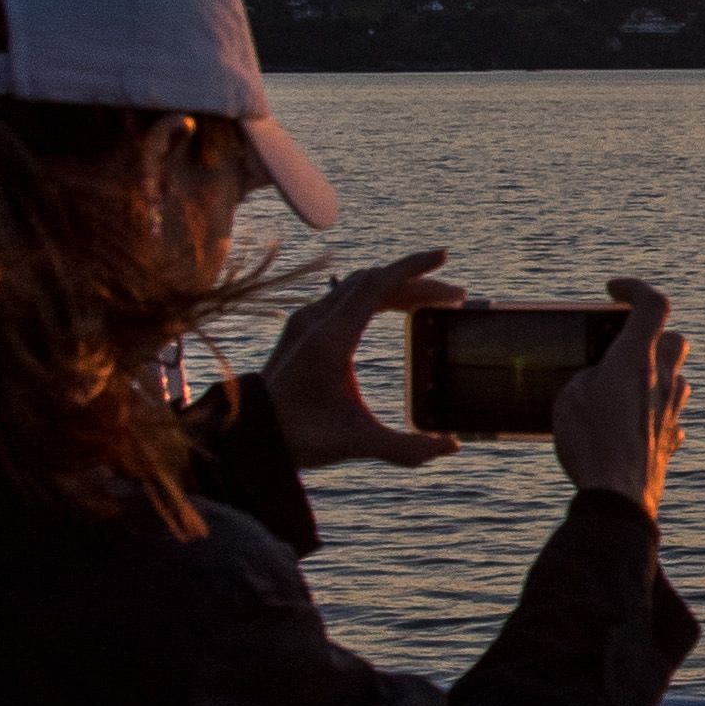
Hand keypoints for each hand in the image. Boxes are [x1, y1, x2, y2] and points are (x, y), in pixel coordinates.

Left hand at [265, 249, 462, 469]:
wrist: (249, 434)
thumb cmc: (301, 436)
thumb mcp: (358, 443)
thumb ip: (407, 448)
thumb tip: (451, 447)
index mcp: (332, 337)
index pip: (378, 283)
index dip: (415, 267)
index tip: (444, 256)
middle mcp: (317, 320)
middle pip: (374, 282)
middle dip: (418, 283)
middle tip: (455, 296)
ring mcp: (305, 321)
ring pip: (358, 286)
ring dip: (397, 288)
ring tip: (431, 303)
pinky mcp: (300, 328)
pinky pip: (343, 297)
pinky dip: (374, 295)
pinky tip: (391, 310)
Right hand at [551, 277, 685, 520]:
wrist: (618, 496)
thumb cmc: (589, 443)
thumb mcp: (569, 397)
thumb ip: (589, 375)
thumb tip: (602, 378)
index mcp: (636, 360)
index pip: (653, 304)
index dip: (635, 288)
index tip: (614, 290)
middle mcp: (662, 380)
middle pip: (674, 339)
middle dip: (652, 335)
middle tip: (623, 345)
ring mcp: (671, 411)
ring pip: (677, 377)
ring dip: (656, 374)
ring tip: (624, 387)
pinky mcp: (671, 439)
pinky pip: (671, 414)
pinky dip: (656, 410)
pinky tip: (634, 422)